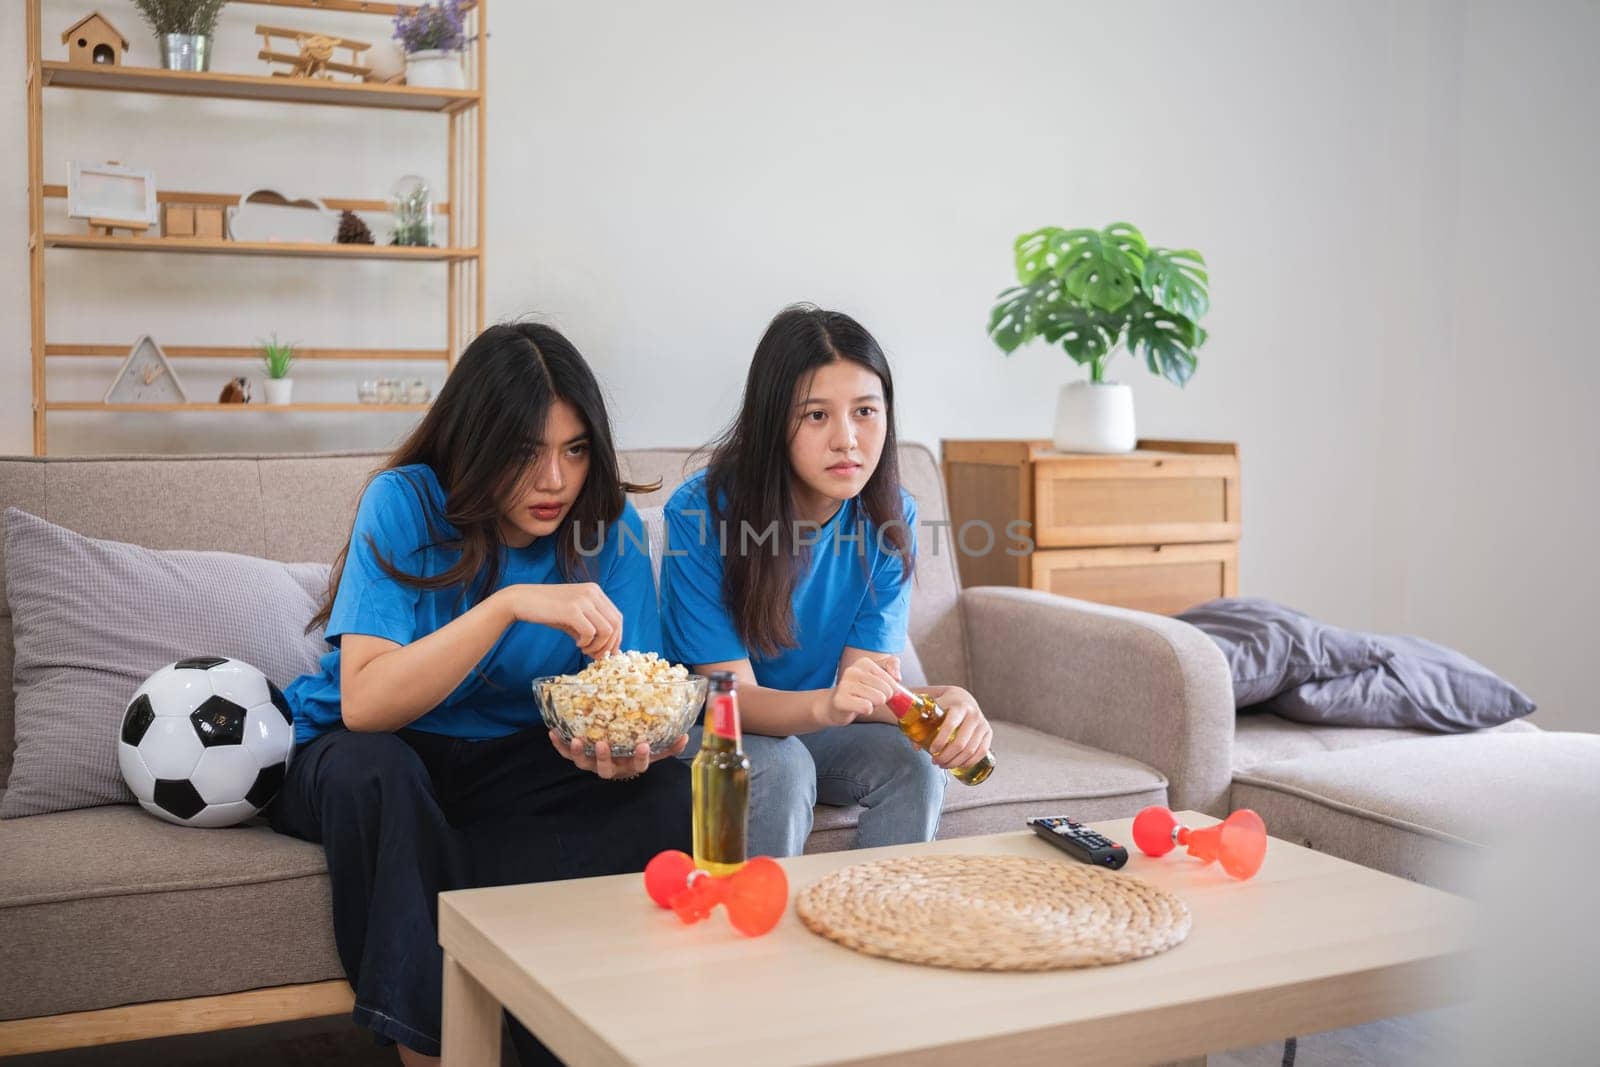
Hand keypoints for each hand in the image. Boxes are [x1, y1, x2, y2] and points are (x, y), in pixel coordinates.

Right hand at [498, 583, 622, 658]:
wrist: (521, 600)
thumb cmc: (547, 609)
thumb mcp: (573, 616)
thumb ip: (590, 628)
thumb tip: (604, 651)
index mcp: (595, 592)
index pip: (617, 617)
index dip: (616, 638)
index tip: (608, 652)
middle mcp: (593, 593)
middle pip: (616, 624)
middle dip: (609, 645)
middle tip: (596, 656)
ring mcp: (583, 600)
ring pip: (607, 630)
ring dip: (598, 646)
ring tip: (584, 649)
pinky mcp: (572, 610)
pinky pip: (590, 632)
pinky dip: (586, 643)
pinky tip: (576, 644)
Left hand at [549, 730, 688, 779]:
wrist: (619, 760)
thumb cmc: (636, 752)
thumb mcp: (655, 750)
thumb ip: (669, 746)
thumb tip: (685, 735)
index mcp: (630, 766)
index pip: (638, 765)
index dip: (640, 757)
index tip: (643, 745)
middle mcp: (611, 767)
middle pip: (606, 768)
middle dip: (604, 757)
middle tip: (603, 743)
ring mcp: (593, 764)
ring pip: (584, 763)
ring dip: (578, 752)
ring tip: (576, 739)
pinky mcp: (580, 758)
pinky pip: (567, 754)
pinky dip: (559, 745)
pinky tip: (553, 733)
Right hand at [820, 655, 900, 726]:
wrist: (834, 705)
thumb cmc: (860, 692)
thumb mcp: (878, 676)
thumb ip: (892, 667)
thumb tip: (897, 677)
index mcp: (864, 663)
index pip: (892, 680)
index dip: (891, 691)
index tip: (879, 691)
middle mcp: (853, 670)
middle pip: (886, 690)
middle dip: (882, 699)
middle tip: (869, 698)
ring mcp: (845, 684)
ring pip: (878, 699)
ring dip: (874, 705)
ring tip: (862, 701)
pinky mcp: (840, 700)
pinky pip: (867, 707)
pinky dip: (866, 711)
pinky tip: (857, 708)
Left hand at [920, 686, 992, 769]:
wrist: (962, 698)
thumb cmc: (943, 705)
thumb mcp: (931, 708)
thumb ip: (920, 724)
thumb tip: (917, 747)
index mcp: (958, 706)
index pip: (950, 725)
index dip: (940, 741)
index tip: (932, 751)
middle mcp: (973, 714)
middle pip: (960, 742)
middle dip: (946, 756)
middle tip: (936, 761)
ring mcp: (982, 723)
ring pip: (971, 750)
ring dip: (956, 762)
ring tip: (944, 765)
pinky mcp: (988, 732)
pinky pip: (981, 751)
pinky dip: (970, 762)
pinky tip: (959, 765)